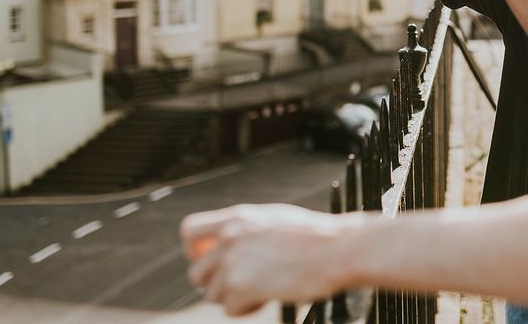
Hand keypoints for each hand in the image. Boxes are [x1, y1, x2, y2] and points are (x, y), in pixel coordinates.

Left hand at [181, 204, 363, 316]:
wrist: (337, 248)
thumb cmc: (315, 236)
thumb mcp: (274, 220)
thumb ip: (246, 230)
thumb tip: (228, 243)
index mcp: (237, 217)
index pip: (190, 231)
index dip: (196, 250)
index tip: (211, 259)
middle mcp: (229, 238)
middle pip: (196, 273)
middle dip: (216, 283)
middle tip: (243, 283)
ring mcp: (232, 263)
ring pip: (213, 294)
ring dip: (234, 297)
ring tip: (264, 288)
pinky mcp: (240, 287)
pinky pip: (230, 309)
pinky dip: (248, 308)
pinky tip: (270, 296)